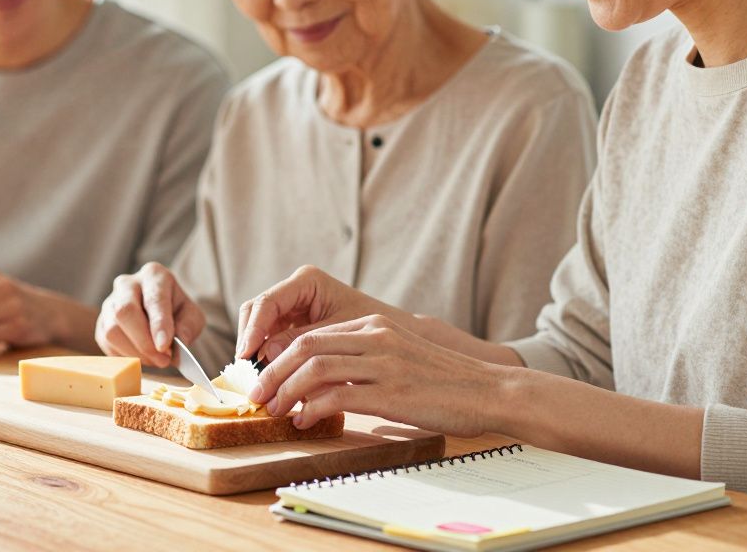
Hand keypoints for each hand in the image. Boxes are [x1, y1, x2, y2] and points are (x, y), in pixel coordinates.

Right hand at [95, 262, 204, 368]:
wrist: (160, 314)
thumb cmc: (177, 312)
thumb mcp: (192, 316)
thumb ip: (187, 327)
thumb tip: (177, 345)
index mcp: (154, 275)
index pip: (153, 299)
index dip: (158, 324)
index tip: (164, 346)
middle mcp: (127, 284)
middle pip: (125, 311)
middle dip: (144, 342)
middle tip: (163, 360)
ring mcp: (110, 302)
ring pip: (112, 330)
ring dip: (135, 353)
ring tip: (155, 360)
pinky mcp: (101, 322)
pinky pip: (106, 343)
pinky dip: (124, 356)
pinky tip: (141, 357)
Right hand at [236, 265, 404, 363]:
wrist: (395, 338)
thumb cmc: (374, 333)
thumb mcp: (338, 338)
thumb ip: (302, 342)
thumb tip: (264, 355)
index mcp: (307, 282)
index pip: (267, 303)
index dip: (253, 330)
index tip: (246, 356)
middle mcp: (294, 290)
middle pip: (256, 312)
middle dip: (249, 342)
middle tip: (247, 374)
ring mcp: (291, 307)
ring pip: (259, 327)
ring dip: (255, 353)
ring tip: (257, 381)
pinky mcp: (292, 326)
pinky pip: (270, 339)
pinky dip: (267, 358)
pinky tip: (270, 379)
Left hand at [249, 315, 499, 437]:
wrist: (489, 391)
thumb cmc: (443, 382)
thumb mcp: (398, 357)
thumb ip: (361, 361)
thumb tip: (316, 383)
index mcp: (374, 326)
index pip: (312, 334)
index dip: (281, 356)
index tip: (264, 377)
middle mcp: (376, 337)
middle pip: (305, 346)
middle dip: (273, 371)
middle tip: (257, 394)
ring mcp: (384, 363)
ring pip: (315, 368)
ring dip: (286, 390)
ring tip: (274, 409)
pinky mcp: (393, 392)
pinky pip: (339, 396)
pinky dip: (313, 409)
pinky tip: (305, 421)